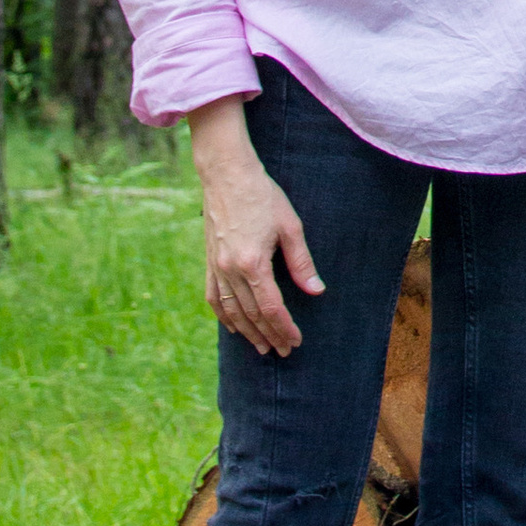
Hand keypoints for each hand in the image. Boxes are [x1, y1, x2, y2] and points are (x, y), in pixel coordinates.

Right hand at [188, 98, 322, 357]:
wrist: (227, 174)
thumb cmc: (263, 195)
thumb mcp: (290, 226)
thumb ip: (302, 262)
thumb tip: (316, 291)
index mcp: (253, 263)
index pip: (271, 308)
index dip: (285, 328)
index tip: (296, 341)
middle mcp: (230, 270)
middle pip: (252, 314)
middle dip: (269, 335)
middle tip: (284, 351)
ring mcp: (216, 267)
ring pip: (231, 311)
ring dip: (247, 332)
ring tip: (262, 347)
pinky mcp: (208, 261)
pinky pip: (213, 297)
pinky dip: (224, 316)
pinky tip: (233, 327)